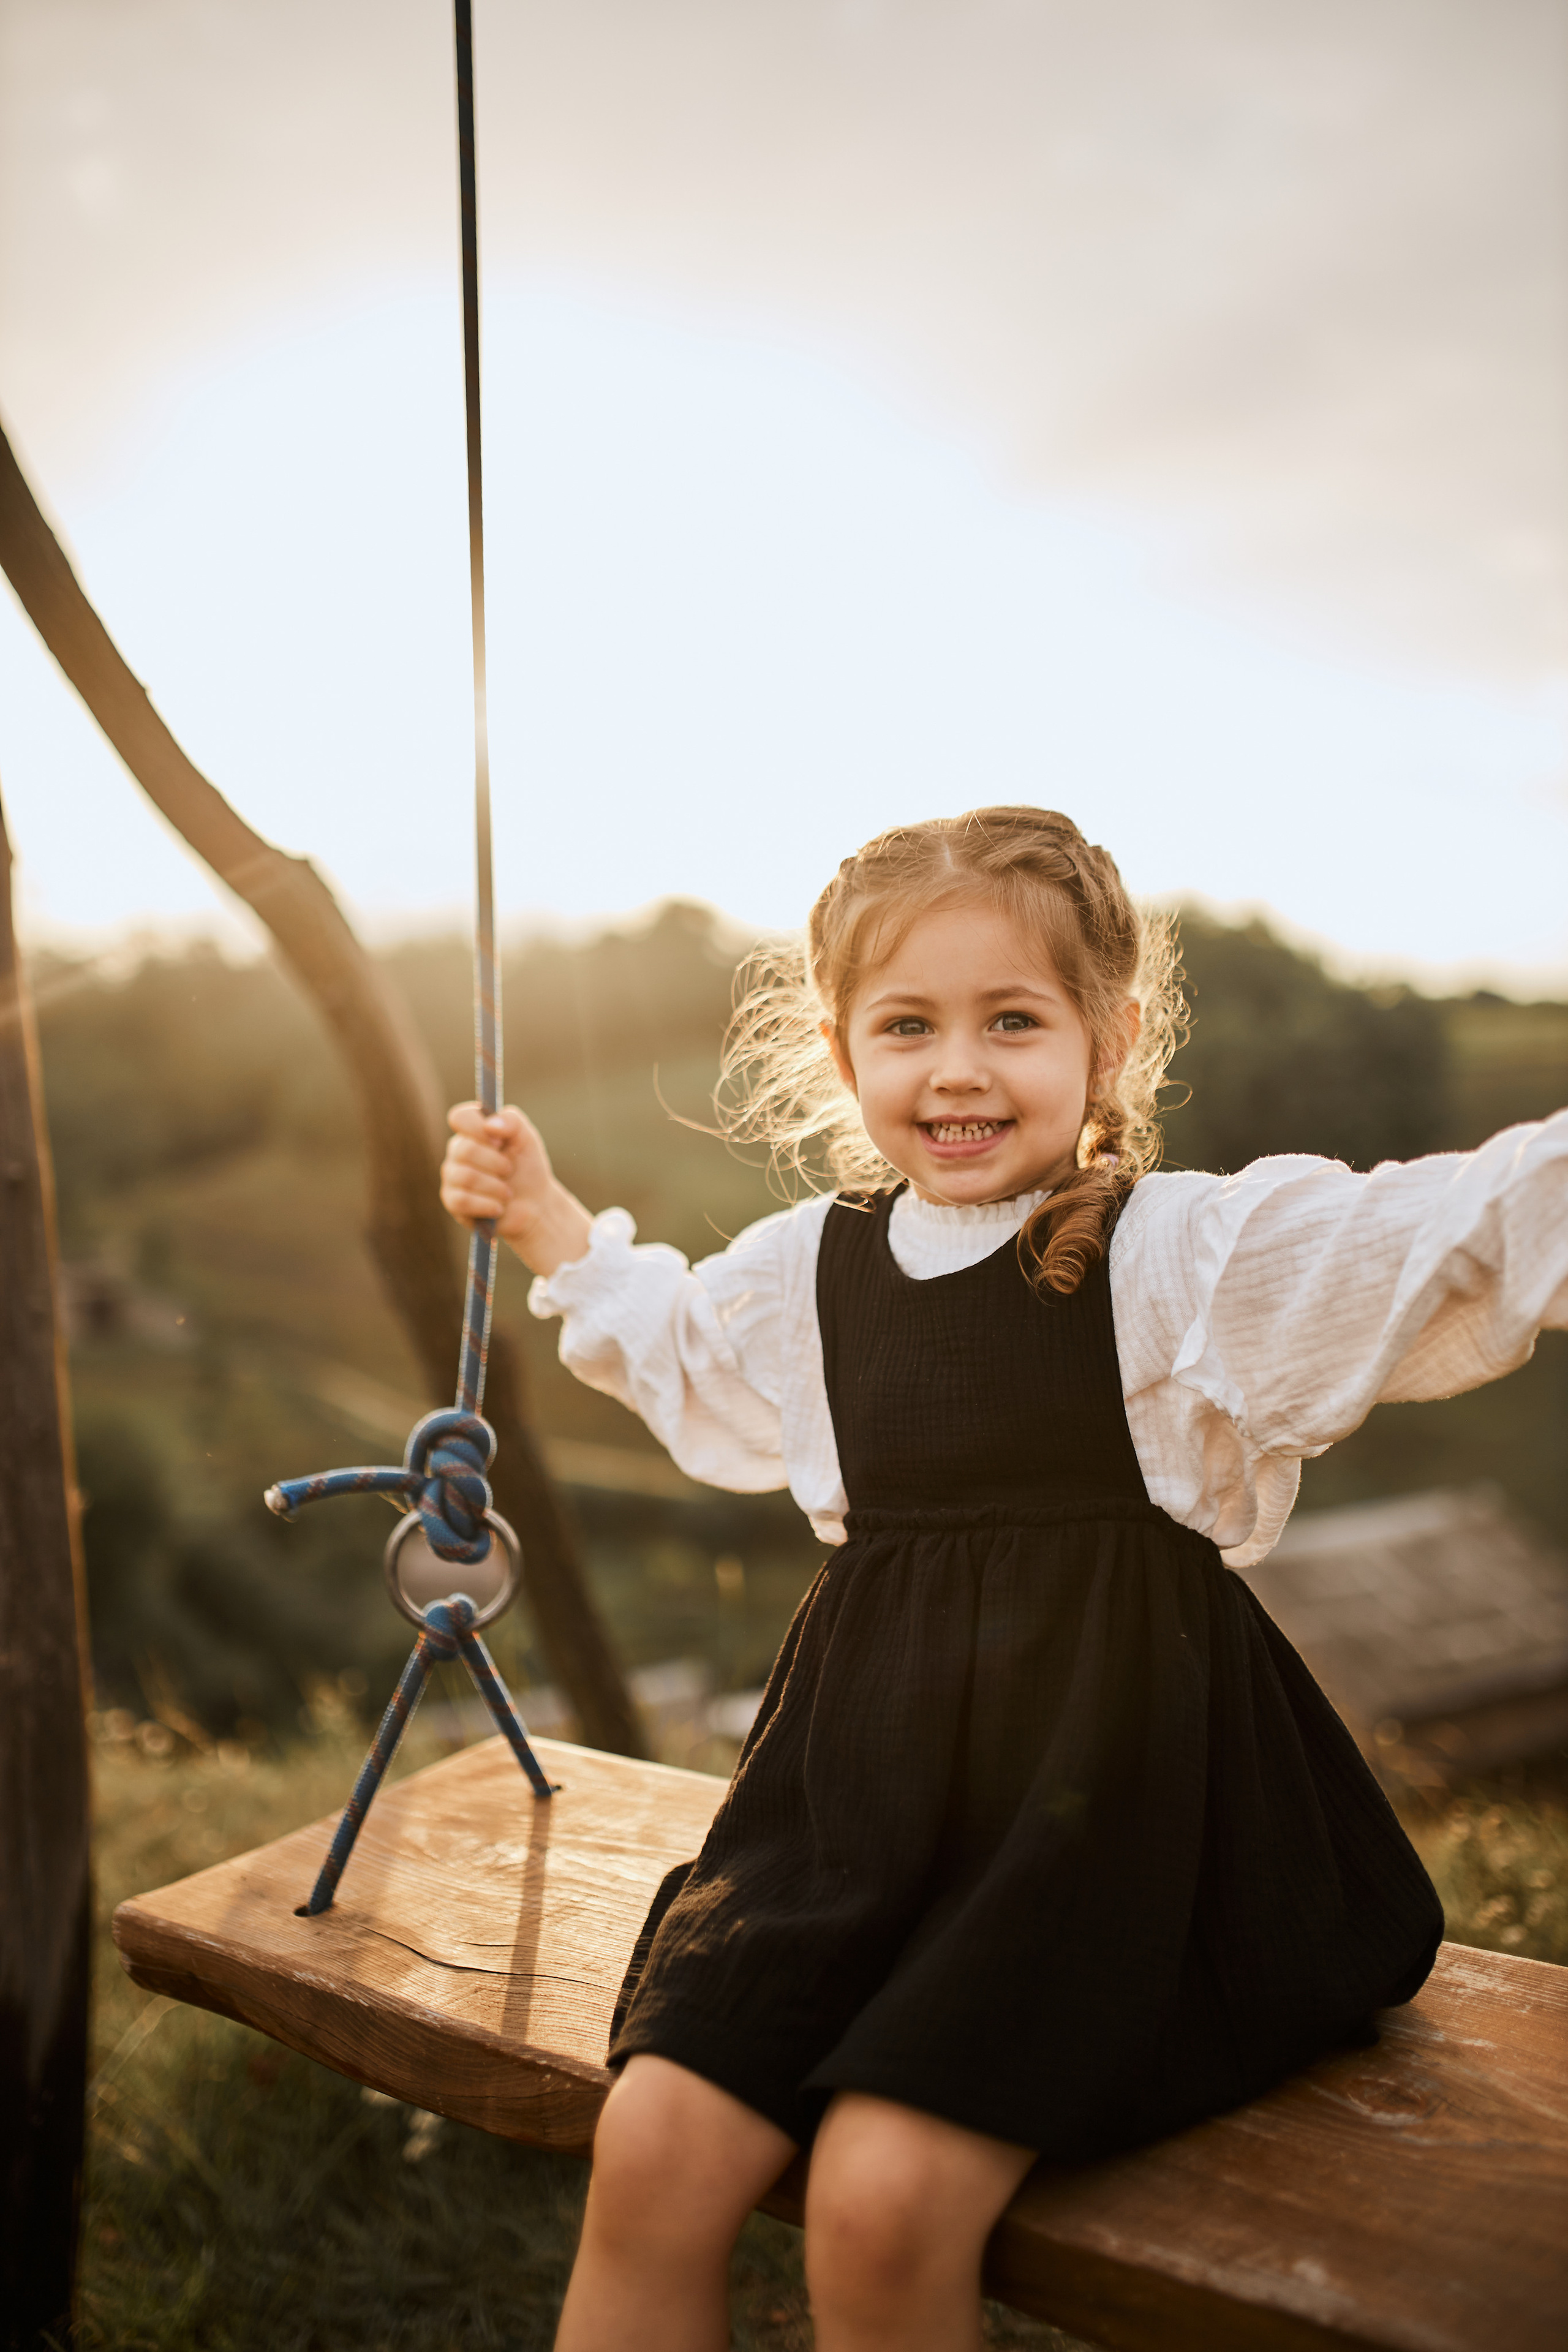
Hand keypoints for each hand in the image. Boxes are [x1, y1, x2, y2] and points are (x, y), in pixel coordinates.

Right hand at [440, 1103, 593, 1276]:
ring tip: (508, 1192)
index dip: (479, 1128)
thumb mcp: (526, 1138)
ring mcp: (452, 1177)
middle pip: (466, 1150)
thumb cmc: (527, 1167)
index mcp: (472, 1131)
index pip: (459, 1118)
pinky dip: (487, 1205)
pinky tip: (498, 1207)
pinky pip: (462, 1201)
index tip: (500, 1141)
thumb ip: (512, 1121)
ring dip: (496, 1187)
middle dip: (497, 1163)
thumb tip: (489, 1124)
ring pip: (466, 1177)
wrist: (535, 1203)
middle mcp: (457, 1152)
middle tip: (509, 1169)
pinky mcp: (453, 1203)